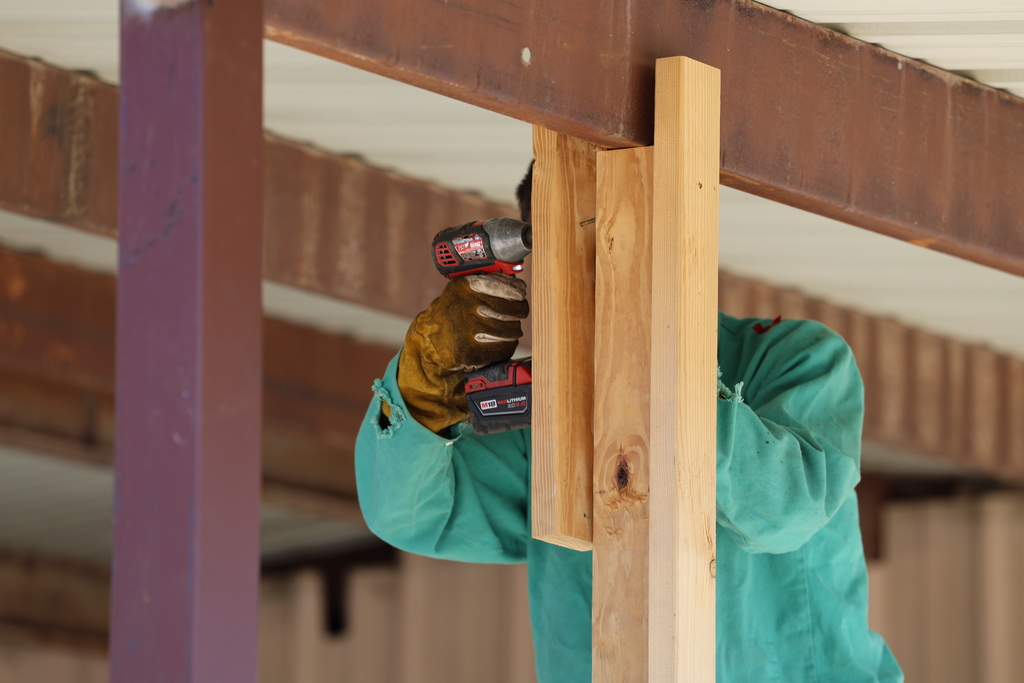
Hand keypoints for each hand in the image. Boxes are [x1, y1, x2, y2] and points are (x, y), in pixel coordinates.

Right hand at [396, 273, 528, 431]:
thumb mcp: (462, 290)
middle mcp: (466, 307)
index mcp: (464, 287)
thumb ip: (486, 283)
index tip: (520, 295)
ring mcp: (468, 331)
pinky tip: (499, 343)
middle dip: (518, 313)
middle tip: (515, 314)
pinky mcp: (471, 352)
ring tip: (504, 330)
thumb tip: (518, 286)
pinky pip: (505, 348)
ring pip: (512, 330)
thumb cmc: (452, 313)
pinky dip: (506, 346)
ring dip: (512, 331)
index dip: (516, 292)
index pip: (503, 286)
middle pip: (513, 310)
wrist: (429, 339)